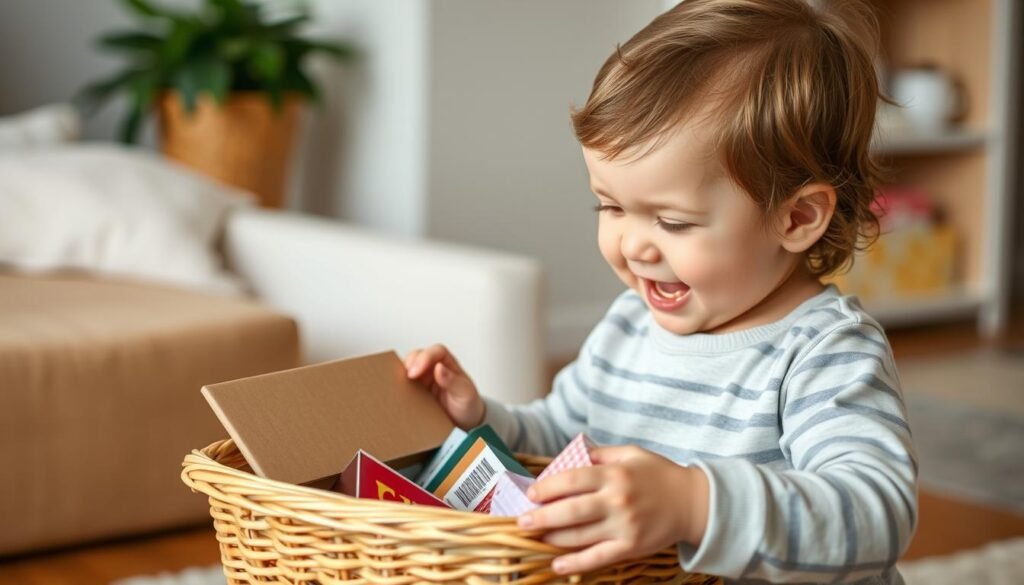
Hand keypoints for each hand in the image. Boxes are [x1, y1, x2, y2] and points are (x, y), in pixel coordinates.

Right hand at [404, 344, 485, 429]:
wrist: (464, 424)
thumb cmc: (467, 405)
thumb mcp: (466, 394)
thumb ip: (454, 381)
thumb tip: (439, 368)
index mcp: (448, 365)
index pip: (436, 352)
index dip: (424, 357)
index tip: (415, 371)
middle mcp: (434, 369)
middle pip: (417, 356)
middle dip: (409, 364)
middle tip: (406, 378)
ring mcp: (423, 380)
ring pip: (407, 369)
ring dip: (401, 375)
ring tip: (398, 387)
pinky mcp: (415, 392)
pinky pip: (404, 385)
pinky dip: (399, 387)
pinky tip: (398, 395)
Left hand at [518, 445, 708, 574]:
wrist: (693, 502)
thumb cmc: (659, 474)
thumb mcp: (631, 454)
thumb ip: (601, 454)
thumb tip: (570, 456)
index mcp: (615, 474)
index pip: (572, 479)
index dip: (548, 487)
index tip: (531, 493)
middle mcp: (617, 500)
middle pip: (571, 510)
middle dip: (542, 517)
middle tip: (522, 521)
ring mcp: (624, 526)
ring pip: (580, 536)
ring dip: (553, 538)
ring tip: (535, 537)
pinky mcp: (631, 546)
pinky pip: (598, 558)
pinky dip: (576, 564)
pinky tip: (557, 565)